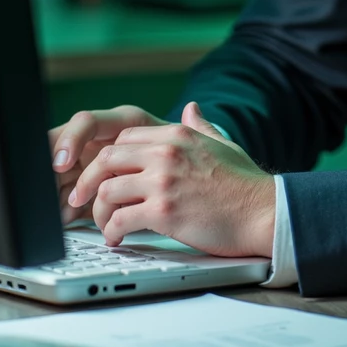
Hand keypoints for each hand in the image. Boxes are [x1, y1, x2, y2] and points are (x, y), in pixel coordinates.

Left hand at [68, 102, 275, 257]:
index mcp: (178, 134)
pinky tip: (117, 239)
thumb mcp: (223, 144)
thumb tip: (190, 108)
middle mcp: (167, 153)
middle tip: (82, 200)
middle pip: (107, 160)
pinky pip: (120, 220)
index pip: (124, 138)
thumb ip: (201, 126)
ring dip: (99, 211)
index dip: (108, 159)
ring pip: (107, 191)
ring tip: (105, 225)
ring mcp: (164, 181)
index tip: (102, 175)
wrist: (263, 212)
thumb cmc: (246, 184)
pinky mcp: (163, 212)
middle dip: (90, 182)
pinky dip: (112, 231)